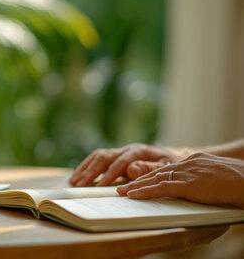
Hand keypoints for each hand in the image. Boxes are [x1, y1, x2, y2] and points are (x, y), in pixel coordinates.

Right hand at [70, 144, 181, 186]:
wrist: (174, 158)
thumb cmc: (171, 166)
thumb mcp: (167, 167)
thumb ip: (150, 168)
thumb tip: (131, 169)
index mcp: (139, 151)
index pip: (121, 162)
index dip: (111, 174)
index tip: (101, 185)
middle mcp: (127, 149)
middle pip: (104, 157)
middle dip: (91, 171)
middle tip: (80, 184)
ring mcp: (120, 151)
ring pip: (98, 157)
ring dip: (85, 168)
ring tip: (74, 181)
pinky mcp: (116, 156)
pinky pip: (98, 160)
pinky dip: (87, 167)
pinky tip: (78, 176)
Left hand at [117, 152, 243, 206]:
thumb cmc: (240, 181)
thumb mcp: (216, 175)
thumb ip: (202, 177)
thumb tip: (197, 185)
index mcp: (194, 160)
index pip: (167, 168)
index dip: (151, 175)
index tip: (138, 180)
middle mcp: (188, 163)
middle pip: (157, 171)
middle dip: (138, 179)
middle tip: (122, 185)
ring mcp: (188, 173)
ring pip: (155, 179)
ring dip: (136, 186)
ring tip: (122, 192)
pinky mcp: (189, 184)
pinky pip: (162, 188)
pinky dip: (145, 191)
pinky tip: (133, 195)